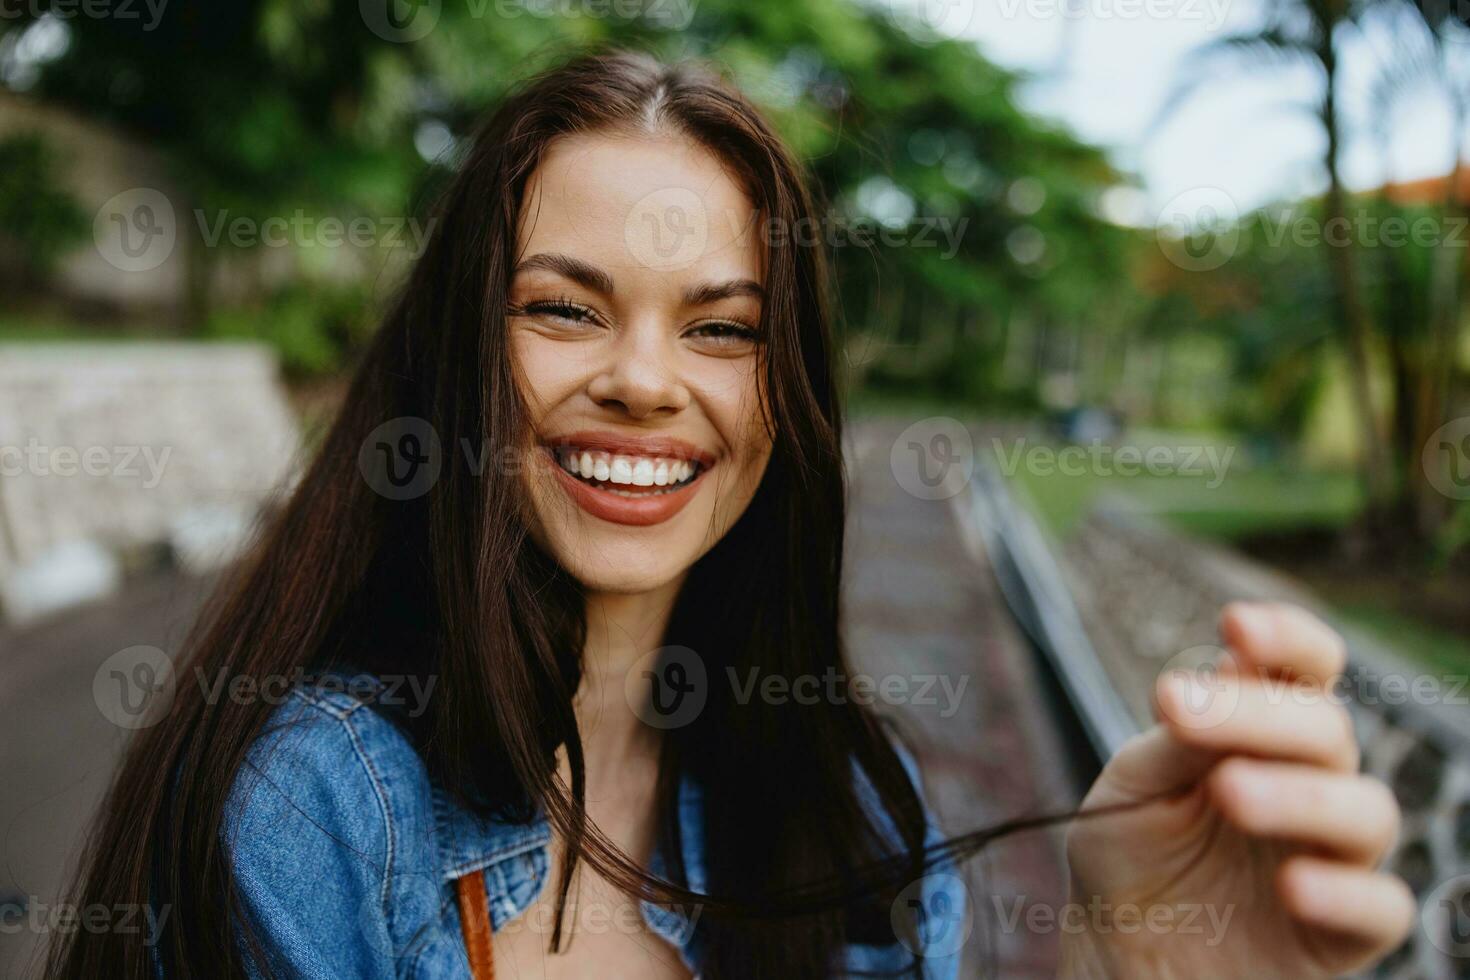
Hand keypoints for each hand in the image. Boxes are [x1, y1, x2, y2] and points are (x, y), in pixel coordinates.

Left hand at [1058, 601, 1413, 978]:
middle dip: (1259, 714)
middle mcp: (1311, 782)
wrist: (1118, 949)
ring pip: (1366, 811)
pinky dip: (1345, 893)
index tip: (1234, 624)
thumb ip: (1179, 737)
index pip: (1302, 669)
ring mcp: (1332, 855)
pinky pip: (1381, 908)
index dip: (1285, 639)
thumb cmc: (1131, 851)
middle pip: (1326, 729)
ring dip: (1300, 795)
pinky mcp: (1342, 931)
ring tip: (1228, 791)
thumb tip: (1212, 679)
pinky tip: (1291, 885)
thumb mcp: (1135, 782)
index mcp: (1262, 733)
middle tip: (1179, 711)